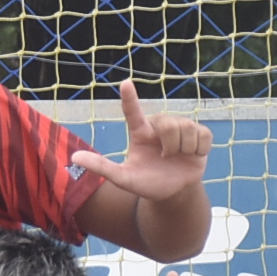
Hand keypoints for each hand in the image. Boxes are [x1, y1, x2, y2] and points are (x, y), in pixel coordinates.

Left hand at [71, 81, 211, 200]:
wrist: (174, 192)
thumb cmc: (147, 183)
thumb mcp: (123, 178)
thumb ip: (101, 167)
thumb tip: (74, 157)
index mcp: (140, 133)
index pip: (133, 112)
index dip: (130, 98)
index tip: (125, 83)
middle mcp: (160, 125)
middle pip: (168, 124)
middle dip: (170, 145)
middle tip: (167, 157)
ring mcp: (181, 128)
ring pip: (187, 130)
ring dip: (184, 150)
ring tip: (178, 157)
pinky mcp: (200, 134)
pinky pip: (202, 136)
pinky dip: (198, 151)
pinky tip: (192, 156)